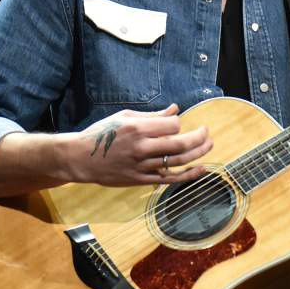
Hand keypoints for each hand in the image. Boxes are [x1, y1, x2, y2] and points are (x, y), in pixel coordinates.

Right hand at [65, 104, 212, 185]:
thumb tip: (175, 109)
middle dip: (199, 138)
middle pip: (180, 144)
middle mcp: (141, 148)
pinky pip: (169, 179)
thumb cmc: (101, 134)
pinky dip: (188, 175)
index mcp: (137, 129)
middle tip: (207, 133)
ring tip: (209, 145)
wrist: (80, 158)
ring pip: (178, 162)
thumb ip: (152, 116)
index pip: (172, 125)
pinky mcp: (140, 179)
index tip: (175, 123)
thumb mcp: (124, 117)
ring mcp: (142, 166)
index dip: (178, 123)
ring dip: (198, 153)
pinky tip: (201, 169)